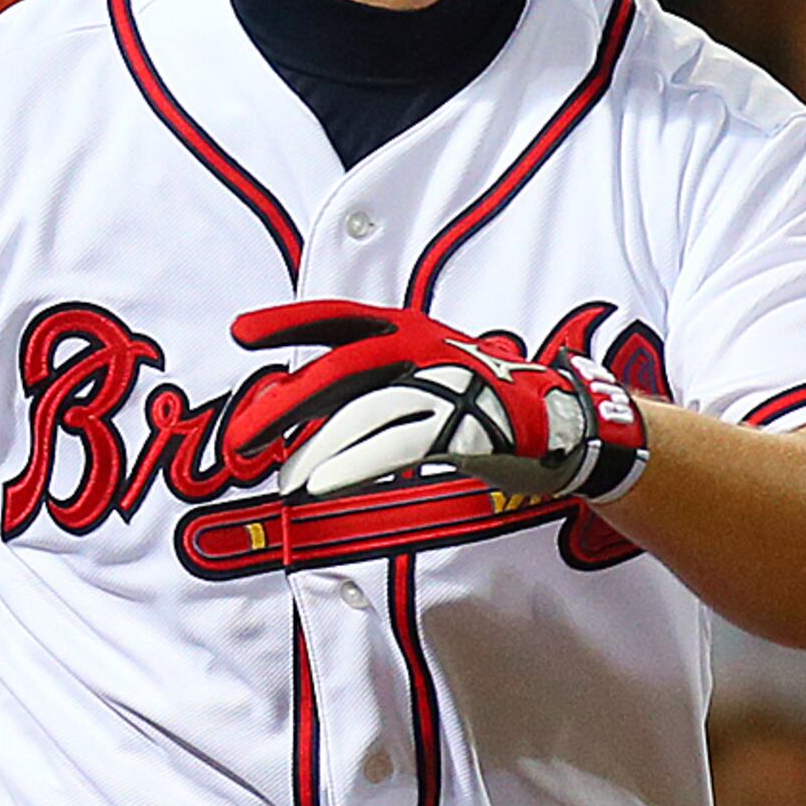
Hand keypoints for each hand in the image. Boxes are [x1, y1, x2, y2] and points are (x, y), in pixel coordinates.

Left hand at [227, 301, 649, 505]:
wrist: (565, 427)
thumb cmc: (482, 405)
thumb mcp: (422, 375)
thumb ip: (368, 383)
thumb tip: (295, 402)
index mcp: (410, 330)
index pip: (339, 319)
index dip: (289, 322)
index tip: (240, 332)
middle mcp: (423, 350)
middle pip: (336, 372)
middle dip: (281, 407)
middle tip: (240, 441)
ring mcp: (444, 385)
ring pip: (360, 417)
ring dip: (313, 454)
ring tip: (283, 483)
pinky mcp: (464, 425)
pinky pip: (395, 446)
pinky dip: (352, 466)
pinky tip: (321, 487)